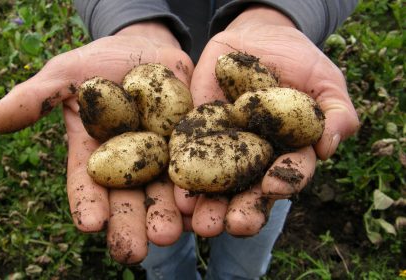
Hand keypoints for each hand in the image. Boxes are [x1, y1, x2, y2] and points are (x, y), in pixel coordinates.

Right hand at [0, 21, 193, 263]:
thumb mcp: (65, 75)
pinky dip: (201, 189)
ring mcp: (163, 157)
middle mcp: (130, 164)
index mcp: (96, 155)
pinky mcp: (193, 144)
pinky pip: (199, 168)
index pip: (88, 184)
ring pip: (166, 192)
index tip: (89, 224)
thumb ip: (35, 98)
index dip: (87, 203)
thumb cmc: (100, 63)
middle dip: (131, 224)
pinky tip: (202, 208)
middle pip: (129, 198)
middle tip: (134, 251)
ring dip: (169, 216)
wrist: (145, 49)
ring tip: (171, 236)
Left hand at [175, 6, 359, 236]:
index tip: (273, 185)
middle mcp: (255, 159)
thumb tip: (329, 147)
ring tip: (200, 223)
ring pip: (217, 184)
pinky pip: (187, 155)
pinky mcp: (197, 133)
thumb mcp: (325, 81)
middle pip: (250, 191)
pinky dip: (182, 174)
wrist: (258, 36)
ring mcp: (224, 148)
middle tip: (233, 225)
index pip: (289, 174)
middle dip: (243, 210)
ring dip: (209, 205)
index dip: (284, 181)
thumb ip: (337, 113)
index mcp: (288, 153)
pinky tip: (175, 193)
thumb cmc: (299, 60)